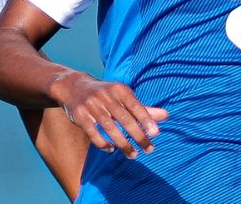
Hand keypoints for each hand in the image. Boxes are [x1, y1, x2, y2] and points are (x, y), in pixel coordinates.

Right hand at [50, 70, 167, 159]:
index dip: (146, 119)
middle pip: (124, 118)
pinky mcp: (80, 115)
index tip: (156, 133)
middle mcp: (106, 96)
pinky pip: (93, 133)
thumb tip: (166, 116)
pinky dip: (102, 143)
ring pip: (109, 127)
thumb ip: (143, 108)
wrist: (74, 86)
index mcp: (119, 89)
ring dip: (122, 143)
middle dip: (138, 135)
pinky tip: (111, 149)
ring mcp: (92, 105)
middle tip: (149, 149)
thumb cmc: (106, 94)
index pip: (135, 105)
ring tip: (133, 155)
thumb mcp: (123, 97)